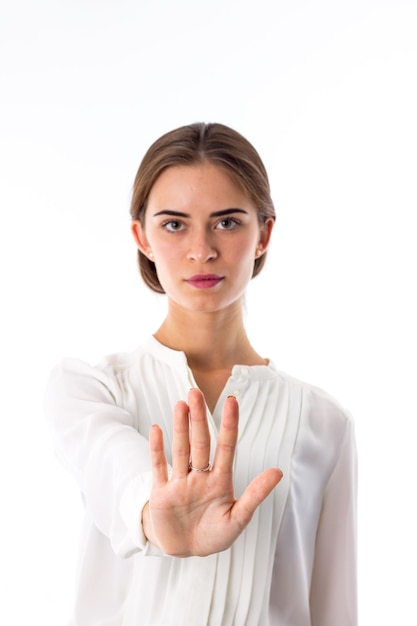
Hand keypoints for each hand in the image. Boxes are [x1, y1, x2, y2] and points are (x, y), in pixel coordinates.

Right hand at [142, 388, 282, 556]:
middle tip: (195, 393)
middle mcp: (200, 476)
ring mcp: (180, 482)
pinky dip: (156, 449)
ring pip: (180, 450)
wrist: (186, 551)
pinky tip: (157, 429)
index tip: (231, 400)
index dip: (228, 424)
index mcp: (221, 480)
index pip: (226, 446)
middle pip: (200, 443)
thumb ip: (255, 494)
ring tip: (180, 404)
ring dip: (180, 428)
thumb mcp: (239, 518)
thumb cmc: (215, 534)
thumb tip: (278, 471)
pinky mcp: (161, 493)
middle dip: (198, 418)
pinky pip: (158, 467)